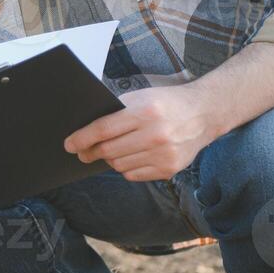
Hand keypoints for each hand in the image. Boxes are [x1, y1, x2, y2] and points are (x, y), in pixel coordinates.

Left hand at [63, 85, 215, 181]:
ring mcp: (164, 154)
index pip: (103, 130)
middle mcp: (155, 135)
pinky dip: (126, 168)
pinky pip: (133, 175)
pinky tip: (129, 157)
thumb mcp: (142, 97)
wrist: (204, 113)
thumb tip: (86, 130)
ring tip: (109, 151)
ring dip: (109, 159)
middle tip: (82, 152)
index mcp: (145, 112)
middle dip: (90, 152)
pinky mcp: (170, 169)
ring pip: (119, 165)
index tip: (69, 144)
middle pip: (108, 150)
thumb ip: (116, 111)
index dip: (82, 138)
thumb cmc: (167, 102)